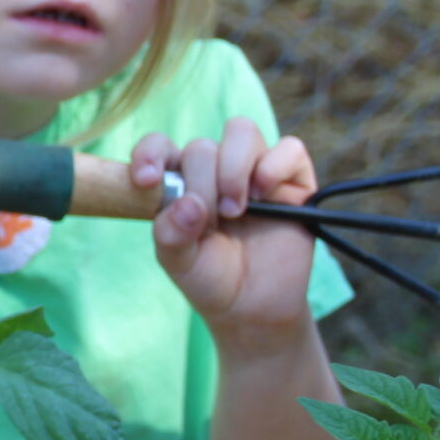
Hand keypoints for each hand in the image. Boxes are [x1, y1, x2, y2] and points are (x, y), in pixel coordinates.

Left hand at [130, 118, 318, 349]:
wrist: (255, 308)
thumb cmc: (211, 279)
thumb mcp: (179, 263)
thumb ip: (171, 234)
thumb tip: (188, 203)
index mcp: (180, 182)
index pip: (159, 146)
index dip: (149, 154)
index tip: (146, 181)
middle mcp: (215, 169)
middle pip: (202, 146)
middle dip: (202, 185)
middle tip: (213, 222)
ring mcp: (255, 170)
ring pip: (241, 132)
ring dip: (233, 169)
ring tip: (235, 210)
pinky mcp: (293, 180)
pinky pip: (290, 148)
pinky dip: (275, 166)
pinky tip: (265, 194)